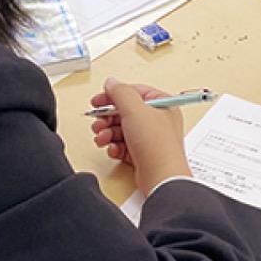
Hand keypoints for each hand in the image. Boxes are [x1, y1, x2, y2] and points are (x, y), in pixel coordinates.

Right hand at [89, 78, 191, 197]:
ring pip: (122, 130)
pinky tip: (112, 150)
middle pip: (126, 112)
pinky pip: (123, 146)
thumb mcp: (135, 110)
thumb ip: (121, 93)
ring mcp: (150, 138)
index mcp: (162, 104)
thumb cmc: (157, 145)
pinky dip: (115, 147)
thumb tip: (112, 82)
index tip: (98, 101)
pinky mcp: (143, 154)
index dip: (114, 95)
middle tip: (97, 123)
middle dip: (108, 118)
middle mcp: (158, 120)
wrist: (160, 178)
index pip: (135, 92)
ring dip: (108, 133)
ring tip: (102, 138)